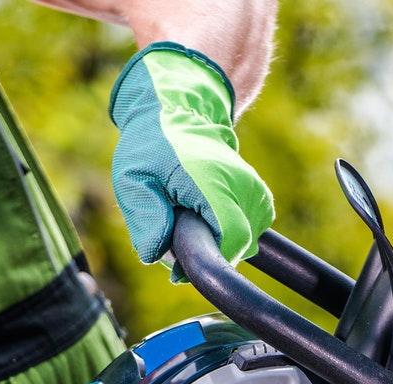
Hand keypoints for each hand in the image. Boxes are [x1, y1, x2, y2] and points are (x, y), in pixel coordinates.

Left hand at [108, 42, 274, 266]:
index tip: (182, 262)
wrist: (180, 112)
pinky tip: (204, 216)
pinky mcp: (260, 196)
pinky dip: (227, 233)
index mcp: (214, 182)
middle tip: (176, 233)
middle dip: (207, 251)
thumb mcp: (133, 179)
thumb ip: (144, 218)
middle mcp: (244, 186)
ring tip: (189, 218)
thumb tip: (157, 255)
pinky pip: (248, 232)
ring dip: (216, 242)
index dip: (209, 259)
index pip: (233, 239)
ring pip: (245, 243)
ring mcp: (256, 191)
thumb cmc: (152, 145)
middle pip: (238, 246)